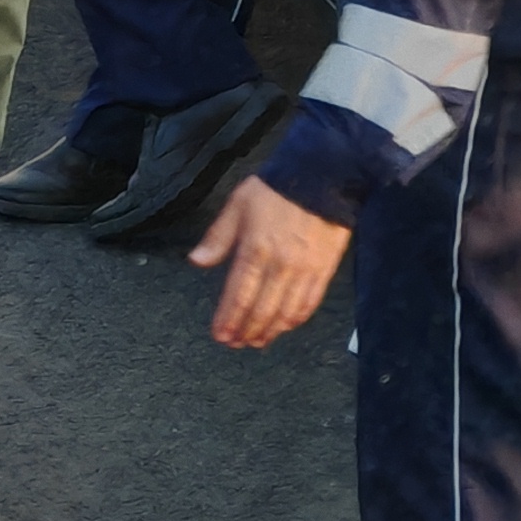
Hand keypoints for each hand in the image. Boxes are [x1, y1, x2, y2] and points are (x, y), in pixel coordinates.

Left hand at [191, 176, 352, 348]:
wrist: (322, 177)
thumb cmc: (275, 190)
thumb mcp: (237, 205)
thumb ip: (217, 237)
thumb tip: (197, 261)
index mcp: (255, 250)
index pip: (238, 295)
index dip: (228, 320)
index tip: (220, 336)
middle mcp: (280, 266)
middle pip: (261, 310)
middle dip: (246, 331)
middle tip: (235, 344)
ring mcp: (304, 271)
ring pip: (285, 313)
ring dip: (270, 331)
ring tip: (257, 341)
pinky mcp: (324, 271)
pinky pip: (309, 304)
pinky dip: (295, 320)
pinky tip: (285, 327)